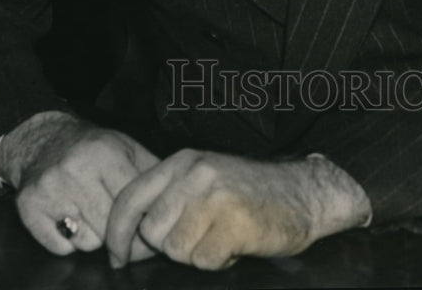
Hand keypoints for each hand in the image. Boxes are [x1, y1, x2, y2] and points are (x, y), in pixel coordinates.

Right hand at [0, 111, 158, 259]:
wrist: (41, 140)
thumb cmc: (91, 147)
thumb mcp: (125, 147)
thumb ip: (150, 170)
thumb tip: (175, 197)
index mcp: (104, 153)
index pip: (132, 203)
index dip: (142, 220)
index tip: (145, 228)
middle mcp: (75, 170)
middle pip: (110, 227)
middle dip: (118, 231)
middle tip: (115, 222)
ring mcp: (50, 190)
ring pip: (88, 242)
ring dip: (93, 236)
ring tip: (89, 213)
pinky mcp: (29, 208)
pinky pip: (61, 248)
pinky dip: (68, 243)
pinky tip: (69, 219)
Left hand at [106, 149, 370, 270]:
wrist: (304, 192)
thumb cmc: (249, 192)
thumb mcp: (204, 180)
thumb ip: (169, 198)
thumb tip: (129, 239)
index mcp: (183, 161)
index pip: (131, 197)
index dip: (117, 232)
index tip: (118, 256)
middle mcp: (195, 173)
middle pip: (152, 231)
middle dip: (171, 245)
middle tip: (200, 237)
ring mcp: (214, 196)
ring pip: (176, 249)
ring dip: (197, 253)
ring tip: (221, 235)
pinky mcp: (233, 222)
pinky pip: (204, 261)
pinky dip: (219, 260)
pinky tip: (236, 243)